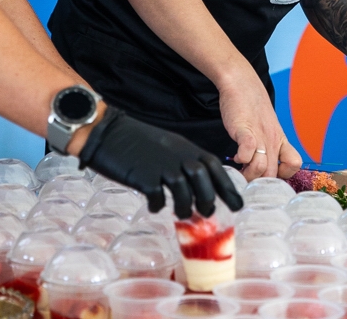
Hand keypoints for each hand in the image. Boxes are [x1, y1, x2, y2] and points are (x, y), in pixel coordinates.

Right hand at [78, 106, 242, 217]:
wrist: (108, 131)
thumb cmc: (137, 141)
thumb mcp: (168, 146)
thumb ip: (182, 161)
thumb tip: (195, 187)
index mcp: (186, 148)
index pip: (215, 167)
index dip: (228, 188)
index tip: (238, 205)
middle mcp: (178, 156)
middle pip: (204, 181)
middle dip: (208, 201)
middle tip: (207, 215)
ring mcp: (161, 166)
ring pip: (184, 192)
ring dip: (185, 208)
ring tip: (181, 215)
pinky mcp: (143, 176)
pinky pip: (157, 197)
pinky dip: (158, 205)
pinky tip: (154, 207)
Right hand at [219, 73, 302, 180]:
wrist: (242, 83)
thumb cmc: (251, 107)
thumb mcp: (266, 128)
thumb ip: (265, 146)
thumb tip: (258, 167)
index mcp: (280, 140)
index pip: (294, 165)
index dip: (282, 175)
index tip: (266, 173)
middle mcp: (273, 140)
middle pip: (272, 174)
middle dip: (258, 182)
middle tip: (246, 179)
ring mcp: (260, 135)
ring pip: (262, 168)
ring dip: (249, 174)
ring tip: (240, 168)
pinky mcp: (245, 129)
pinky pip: (249, 150)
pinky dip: (242, 159)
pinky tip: (236, 156)